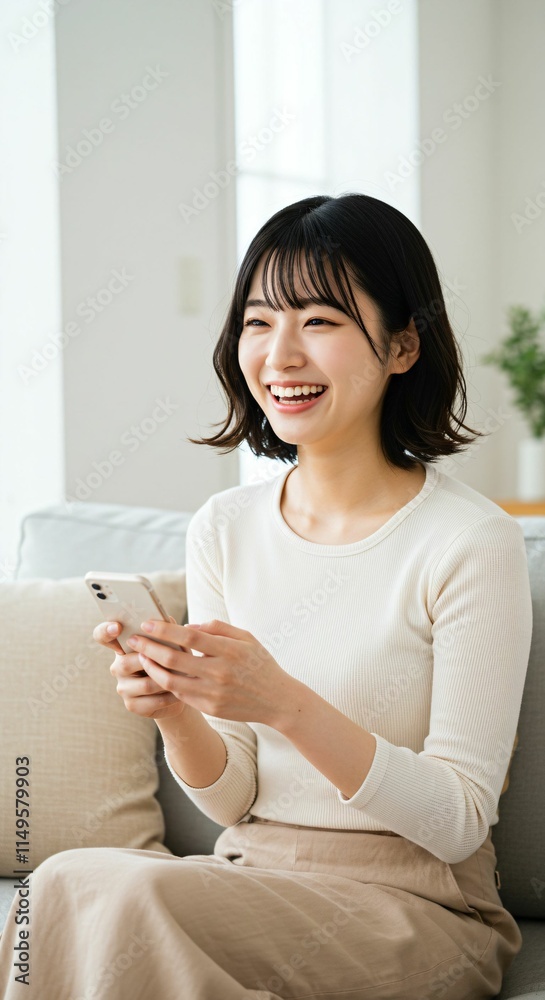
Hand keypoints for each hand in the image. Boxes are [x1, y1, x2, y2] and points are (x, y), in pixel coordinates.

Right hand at [92, 618, 187, 720]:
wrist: (178, 691)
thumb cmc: (172, 661)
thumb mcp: (171, 644)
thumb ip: (166, 632)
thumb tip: (167, 620)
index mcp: (123, 646)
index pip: (102, 635)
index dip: (106, 630)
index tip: (117, 627)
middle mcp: (118, 666)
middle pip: (125, 663)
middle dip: (151, 661)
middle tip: (173, 659)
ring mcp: (123, 688)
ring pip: (145, 684)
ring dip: (167, 680)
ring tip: (184, 675)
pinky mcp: (132, 705)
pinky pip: (153, 700)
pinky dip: (170, 696)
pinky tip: (180, 691)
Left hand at [128, 618, 295, 726]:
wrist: (276, 700)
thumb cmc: (260, 663)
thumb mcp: (246, 637)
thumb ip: (218, 628)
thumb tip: (189, 625)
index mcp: (230, 651)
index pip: (190, 636)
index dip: (165, 629)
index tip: (147, 623)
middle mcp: (220, 673)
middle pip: (174, 659)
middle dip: (149, 647)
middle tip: (134, 639)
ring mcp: (213, 693)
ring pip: (171, 680)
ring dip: (152, 667)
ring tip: (142, 657)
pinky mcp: (209, 708)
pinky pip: (180, 694)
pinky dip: (166, 683)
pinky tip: (158, 673)